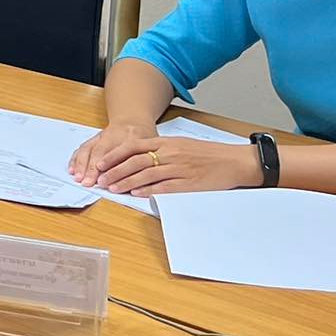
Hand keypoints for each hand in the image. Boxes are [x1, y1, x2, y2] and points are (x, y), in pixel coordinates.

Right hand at [68, 119, 158, 186]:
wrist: (133, 121)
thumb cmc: (144, 139)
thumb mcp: (151, 149)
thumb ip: (145, 164)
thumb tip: (137, 185)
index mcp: (132, 137)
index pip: (121, 152)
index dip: (112, 166)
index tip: (105, 180)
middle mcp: (114, 135)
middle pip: (101, 150)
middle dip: (92, 168)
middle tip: (88, 182)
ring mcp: (101, 136)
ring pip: (89, 148)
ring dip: (81, 164)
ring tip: (78, 177)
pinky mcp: (93, 138)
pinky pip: (82, 148)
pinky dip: (76, 159)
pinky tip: (72, 169)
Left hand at [92, 138, 258, 196]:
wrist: (234, 161)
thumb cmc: (207, 154)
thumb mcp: (181, 145)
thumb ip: (160, 149)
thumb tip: (137, 157)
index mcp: (167, 142)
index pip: (133, 146)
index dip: (114, 155)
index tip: (100, 163)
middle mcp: (171, 153)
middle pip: (136, 161)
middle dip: (115, 171)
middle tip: (101, 179)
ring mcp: (179, 168)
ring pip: (146, 174)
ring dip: (126, 182)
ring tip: (113, 188)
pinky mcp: (189, 183)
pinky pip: (164, 187)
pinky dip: (148, 190)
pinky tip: (136, 193)